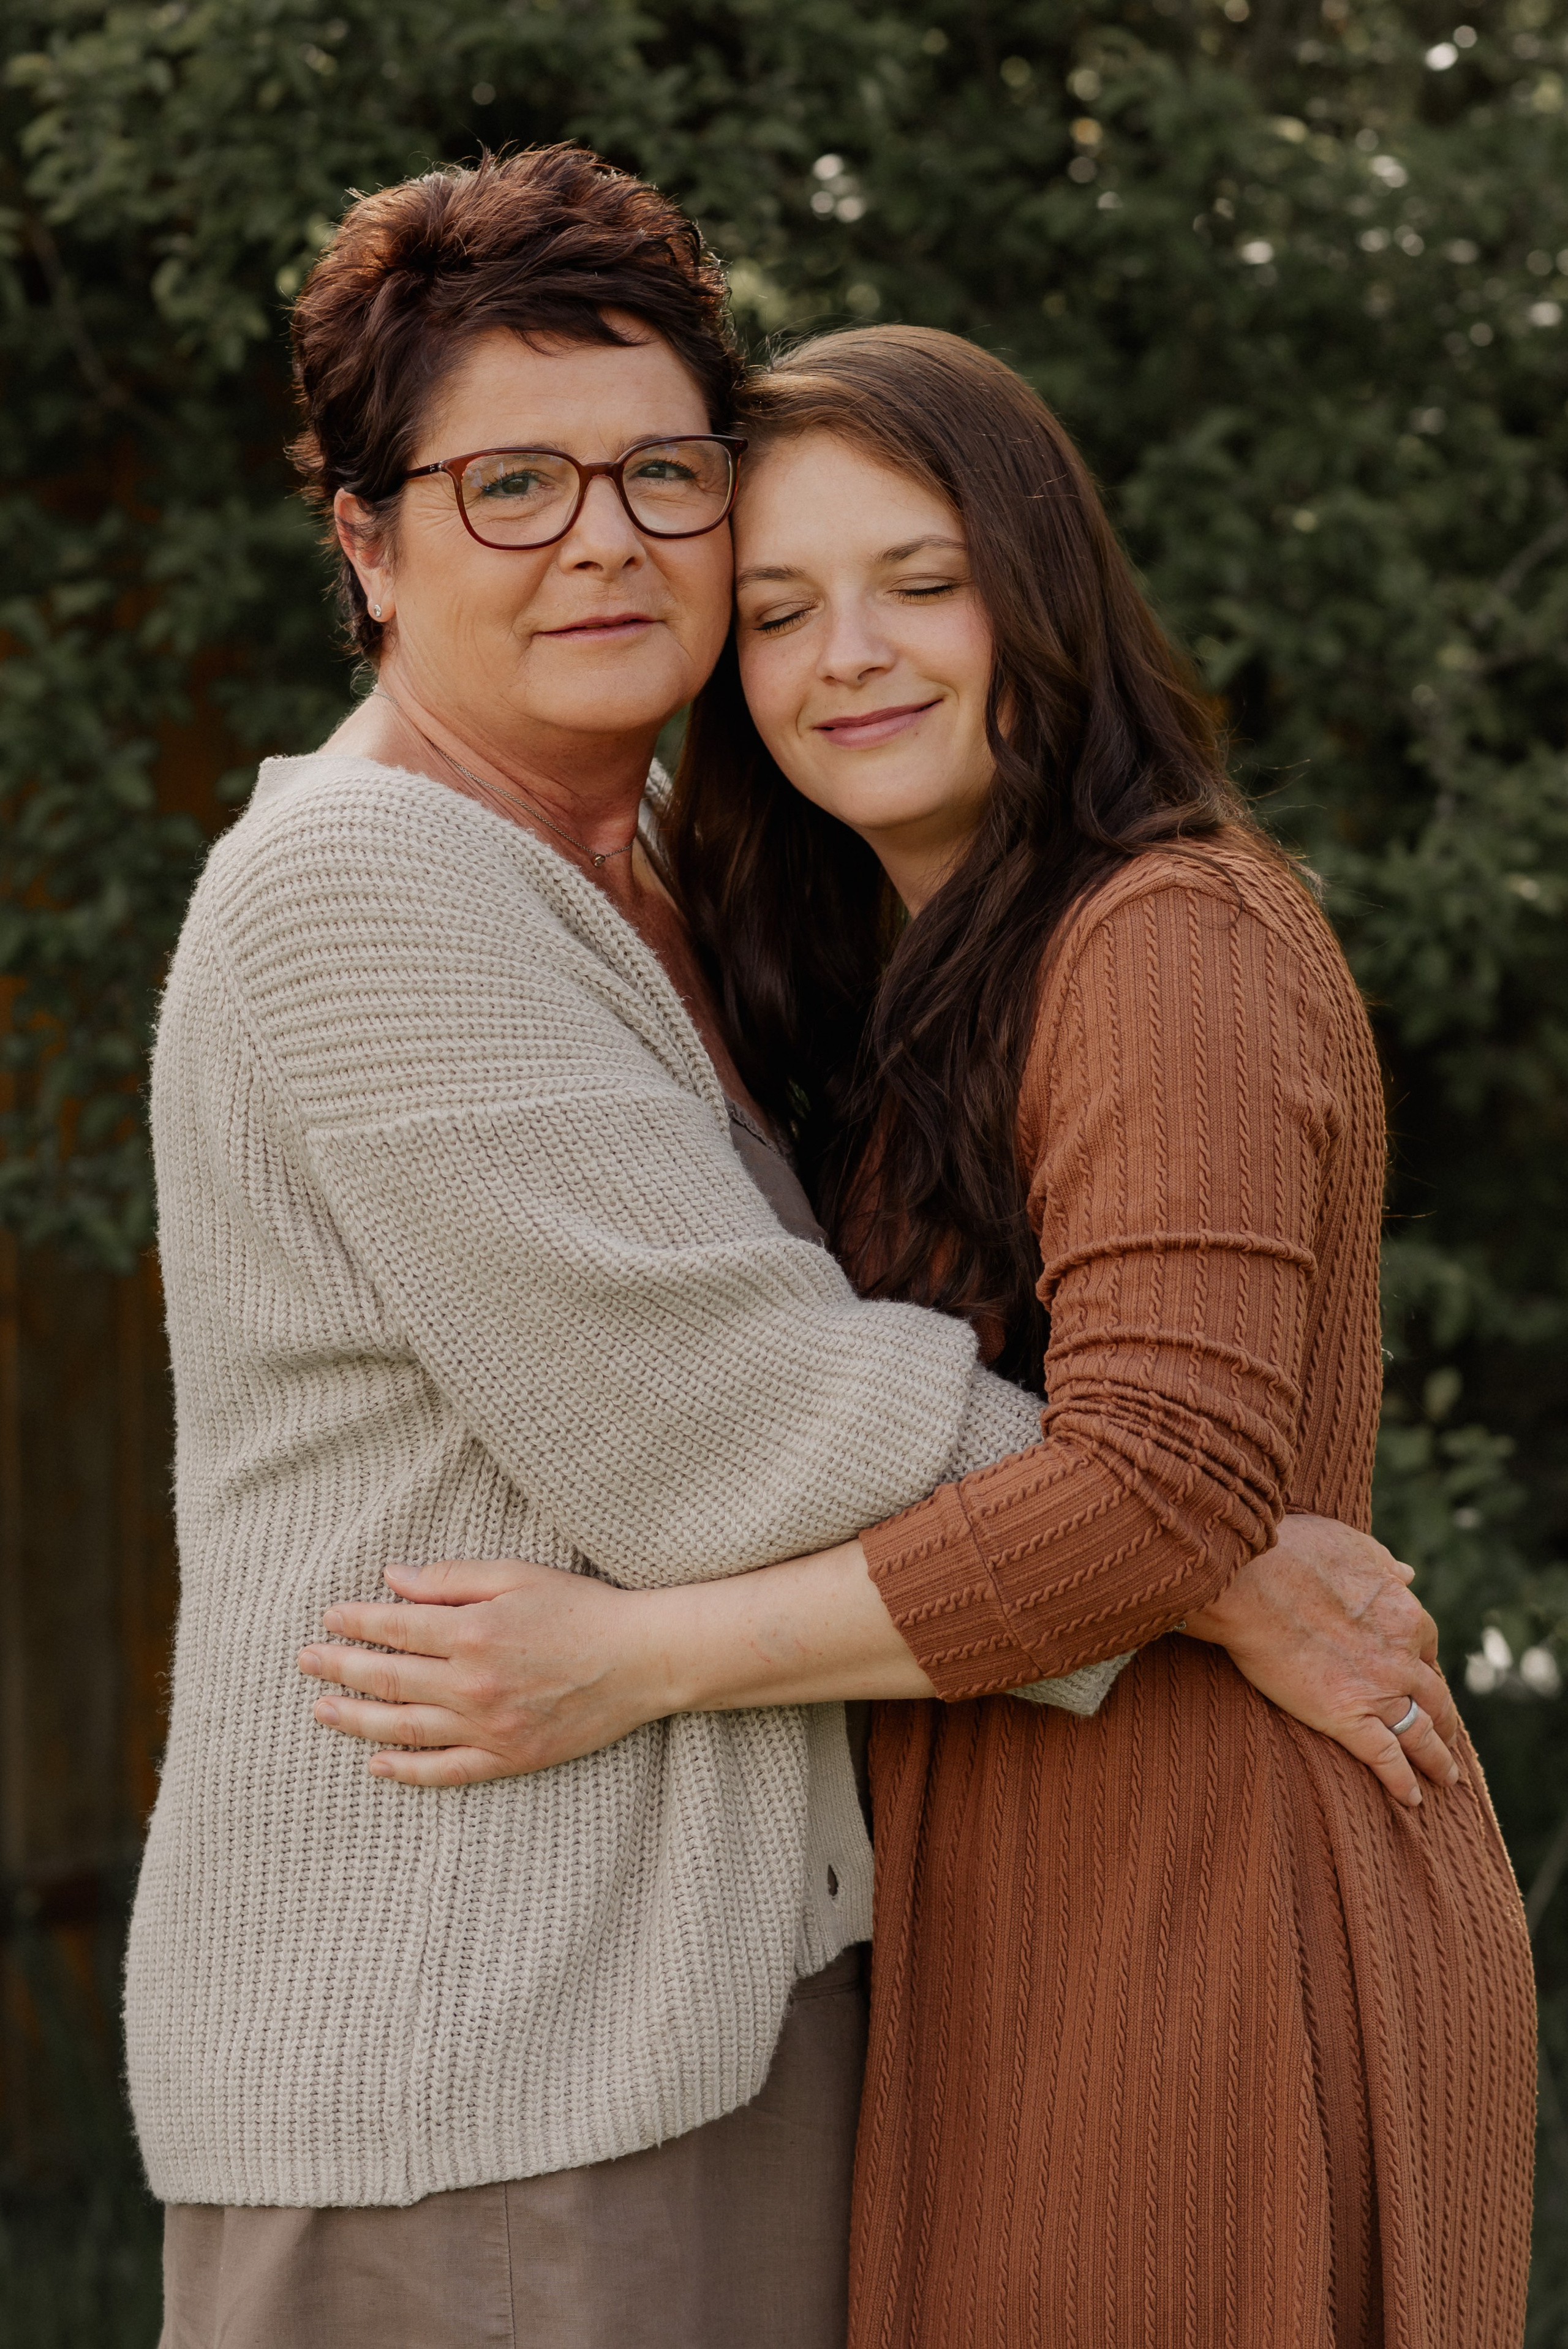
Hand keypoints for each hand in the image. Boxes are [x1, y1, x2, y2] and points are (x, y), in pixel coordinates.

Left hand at [298, 1559, 669, 1784]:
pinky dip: (407, 1770)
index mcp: (474, 1631)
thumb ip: (452, 1577)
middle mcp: (473, 1684)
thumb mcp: (518, 1575)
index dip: (356, 1623)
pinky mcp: (509, 1759)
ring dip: (356, 1720)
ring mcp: (489, 1727)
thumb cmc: (581, 1609)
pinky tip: (376, 1764)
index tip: (328, 1618)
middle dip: (341, 1668)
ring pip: (404, 1728)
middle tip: (307, 1662)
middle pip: (389, 1679)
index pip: (396, 1628)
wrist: (641, 1660)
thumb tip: (393, 1579)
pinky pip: (446, 1771)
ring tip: (322, 1711)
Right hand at [1183, 1512, 1460, 1808]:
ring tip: (1446, 1778)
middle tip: (1447, 1736)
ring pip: (1422, 1733)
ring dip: (1439, 1759)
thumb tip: (1408, 1572)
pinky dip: (1402, 1782)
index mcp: (1404, 1614)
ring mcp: (1378, 1690)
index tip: (1420, 1677)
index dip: (1424, 1665)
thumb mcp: (1352, 1544)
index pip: (1426, 1647)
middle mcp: (1402, 1656)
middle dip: (1444, 1719)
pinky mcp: (1347, 1718)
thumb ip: (1383, 1563)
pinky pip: (1386, 1758)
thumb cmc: (1292, 1552)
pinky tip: (1411, 1799)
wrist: (1250, 1580)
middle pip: (1435, 1696)